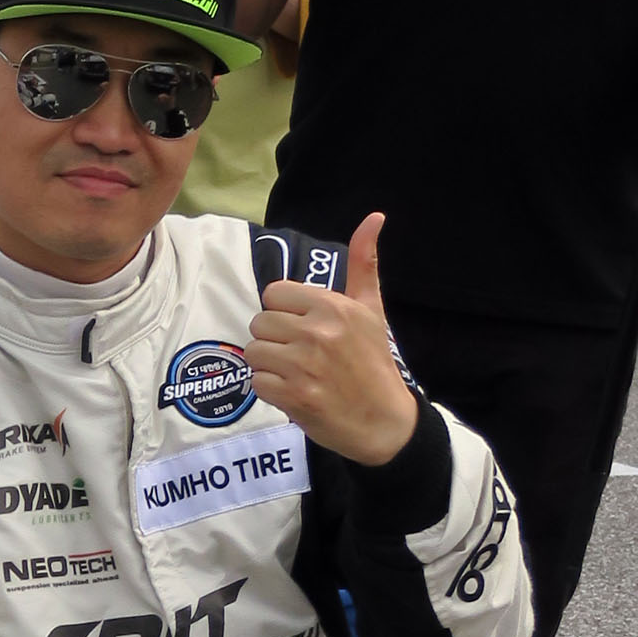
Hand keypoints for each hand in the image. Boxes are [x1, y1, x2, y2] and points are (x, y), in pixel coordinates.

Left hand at [244, 211, 418, 463]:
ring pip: (253, 352)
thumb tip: (374, 216)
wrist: (384, 420)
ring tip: (294, 373)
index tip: (303, 329)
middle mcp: (317, 332)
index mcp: (333, 306)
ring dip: (268, 365)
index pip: (274, 294)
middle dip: (274, 340)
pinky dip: (269, 390)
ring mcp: (303, 366)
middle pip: (260, 322)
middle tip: (300, 355)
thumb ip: (364, 263)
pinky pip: (256, 382)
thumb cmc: (373, 362)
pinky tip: (293, 392)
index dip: (283, 312)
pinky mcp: (294, 396)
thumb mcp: (372, 309)